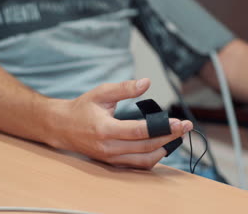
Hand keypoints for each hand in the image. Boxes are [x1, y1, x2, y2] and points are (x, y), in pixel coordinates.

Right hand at [43, 78, 192, 168]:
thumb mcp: (101, 93)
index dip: (162, 127)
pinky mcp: (112, 162)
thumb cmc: (81, 108)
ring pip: (144, 160)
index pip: (140, 131)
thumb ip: (124, 88)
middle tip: (186, 127)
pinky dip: (152, 157)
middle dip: (170, 137)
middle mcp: (109, 148)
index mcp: (105, 129)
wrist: (62, 127)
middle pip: (146, 147)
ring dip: (164, 149)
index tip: (180, 122)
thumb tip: (146, 83)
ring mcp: (110, 158)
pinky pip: (136, 165)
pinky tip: (162, 146)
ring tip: (177, 137)